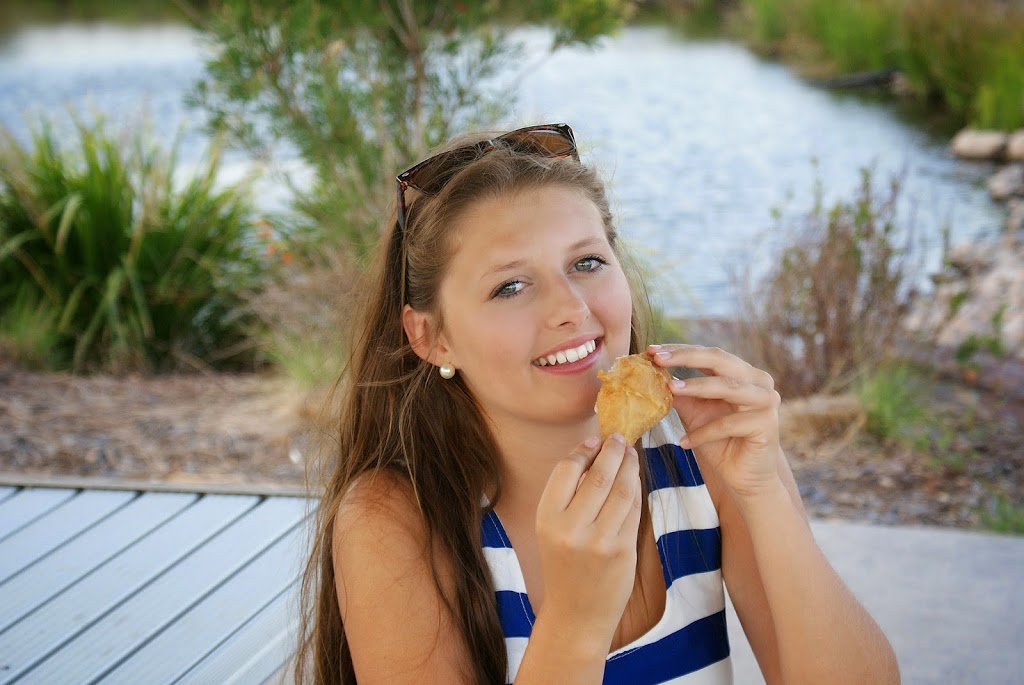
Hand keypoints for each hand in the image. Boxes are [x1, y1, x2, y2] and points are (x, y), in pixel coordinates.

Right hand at [534, 434, 641, 648]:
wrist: (577, 613)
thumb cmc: (564, 565)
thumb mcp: (552, 530)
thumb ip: (569, 496)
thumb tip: (593, 453)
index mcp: (547, 519)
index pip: (567, 470)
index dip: (583, 450)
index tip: (595, 440)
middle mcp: (571, 529)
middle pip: (598, 475)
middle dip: (612, 450)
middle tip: (619, 438)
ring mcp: (600, 541)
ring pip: (622, 489)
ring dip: (629, 466)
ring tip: (631, 454)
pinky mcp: (623, 550)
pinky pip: (634, 510)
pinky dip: (636, 489)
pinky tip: (635, 479)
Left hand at [648, 344, 781, 499]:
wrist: (741, 479)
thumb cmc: (718, 443)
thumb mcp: (695, 413)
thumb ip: (681, 393)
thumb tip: (652, 373)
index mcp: (743, 373)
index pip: (710, 355)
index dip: (681, 350)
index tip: (652, 350)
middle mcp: (759, 381)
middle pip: (720, 360)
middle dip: (686, 358)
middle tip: (658, 359)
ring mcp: (766, 400)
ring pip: (727, 387)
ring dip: (695, 387)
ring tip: (670, 390)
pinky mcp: (767, 424)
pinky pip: (729, 424)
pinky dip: (704, 432)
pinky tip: (684, 442)